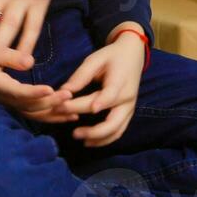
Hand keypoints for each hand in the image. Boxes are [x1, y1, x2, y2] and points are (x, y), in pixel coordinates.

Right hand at [0, 39, 75, 123]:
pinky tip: (63, 113)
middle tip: (72, 97)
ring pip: (33, 114)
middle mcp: (2, 97)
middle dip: (52, 104)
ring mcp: (6, 101)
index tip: (54, 90)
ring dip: (53, 114)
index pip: (20, 93)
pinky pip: (31, 112)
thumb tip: (31, 61)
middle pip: (31, 107)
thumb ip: (8, 55)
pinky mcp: (9, 100)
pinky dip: (48, 115)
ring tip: (75, 111)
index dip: (37, 93)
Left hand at [55, 23, 146, 146]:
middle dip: (93, 130)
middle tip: (73, 132)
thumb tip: (63, 91)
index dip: (100, 103)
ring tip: (78, 138)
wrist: (132, 55)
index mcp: (120, 82)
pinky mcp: (128, 114)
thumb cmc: (111, 57)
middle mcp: (127, 99)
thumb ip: (81, 75)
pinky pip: (118, 131)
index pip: (109, 96)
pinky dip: (104, 140)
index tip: (88, 111)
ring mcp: (129, 109)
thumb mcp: (96, 59)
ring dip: (97, 138)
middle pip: (113, 121)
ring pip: (116, 131)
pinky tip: (89, 141)